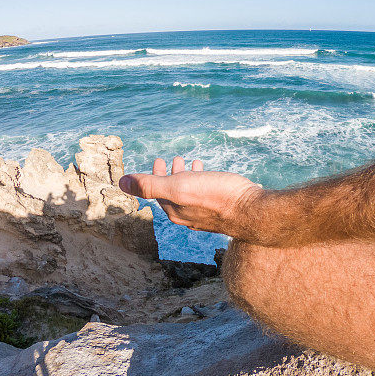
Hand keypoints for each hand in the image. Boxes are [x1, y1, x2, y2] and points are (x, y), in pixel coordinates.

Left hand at [119, 157, 269, 242]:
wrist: (253, 212)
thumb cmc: (217, 196)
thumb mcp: (179, 186)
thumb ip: (149, 185)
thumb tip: (120, 182)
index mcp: (175, 210)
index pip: (157, 192)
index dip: (155, 175)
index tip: (159, 160)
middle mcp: (188, 215)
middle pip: (173, 193)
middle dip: (171, 175)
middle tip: (174, 159)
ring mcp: (206, 215)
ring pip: (191, 193)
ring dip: (188, 176)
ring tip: (193, 162)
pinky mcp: (222, 212)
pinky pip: (206, 195)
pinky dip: (203, 182)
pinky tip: (212, 175)